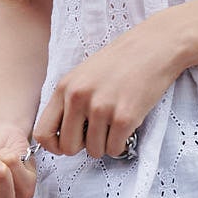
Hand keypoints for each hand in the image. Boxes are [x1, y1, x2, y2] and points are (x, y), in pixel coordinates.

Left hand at [34, 16, 186, 162]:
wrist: (155, 46)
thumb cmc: (121, 61)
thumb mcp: (83, 75)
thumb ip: (69, 101)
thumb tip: (61, 136)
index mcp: (64, 88)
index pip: (43, 133)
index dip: (54, 146)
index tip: (66, 145)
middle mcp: (78, 98)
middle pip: (67, 147)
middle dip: (82, 147)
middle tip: (96, 134)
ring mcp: (101, 108)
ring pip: (94, 151)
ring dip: (105, 144)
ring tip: (114, 126)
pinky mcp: (124, 117)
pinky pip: (114, 149)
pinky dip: (120, 145)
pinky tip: (126, 129)